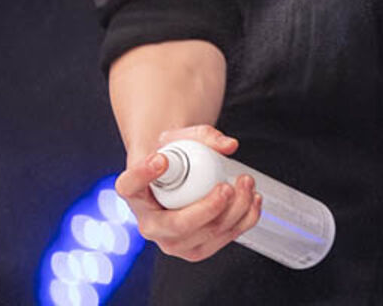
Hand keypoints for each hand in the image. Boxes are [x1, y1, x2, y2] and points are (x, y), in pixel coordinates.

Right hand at [113, 124, 261, 262]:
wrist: (183, 177)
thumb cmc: (177, 157)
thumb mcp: (184, 137)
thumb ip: (205, 134)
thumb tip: (228, 145)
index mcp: (135, 192)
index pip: (129, 185)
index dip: (143, 174)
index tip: (161, 159)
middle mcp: (150, 223)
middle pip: (175, 226)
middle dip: (207, 209)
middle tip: (226, 188)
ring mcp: (173, 240)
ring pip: (204, 237)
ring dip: (233, 212)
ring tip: (246, 183)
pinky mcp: (197, 247)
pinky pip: (222, 241)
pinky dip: (244, 221)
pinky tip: (253, 200)